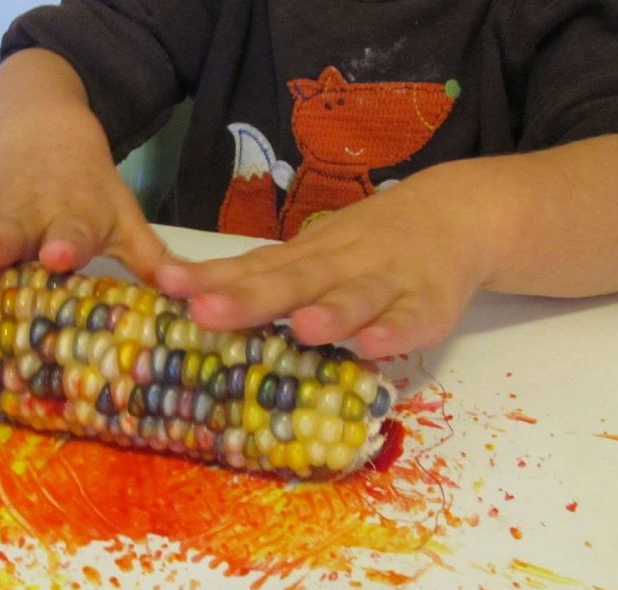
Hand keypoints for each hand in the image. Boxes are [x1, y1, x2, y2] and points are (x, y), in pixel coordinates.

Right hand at [0, 116, 171, 282]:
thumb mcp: (123, 219)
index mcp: (73, 219)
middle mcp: (30, 214)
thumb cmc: (92, 193)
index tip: (58, 258)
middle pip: (11, 230)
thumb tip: (190, 296)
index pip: (72, 234)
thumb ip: (149, 258)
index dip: (66, 246)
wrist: (51, 134)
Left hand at [154, 163, 496, 357]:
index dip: (207, 277)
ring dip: (331, 314)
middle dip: (248, 299)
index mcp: (303, 258)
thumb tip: (179, 295)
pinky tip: (376, 347)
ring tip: (302, 328)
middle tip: (205, 311)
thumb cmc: (361, 246)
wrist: (455, 214)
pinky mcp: (429, 305)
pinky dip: (397, 332)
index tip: (163, 284)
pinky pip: (413, 320)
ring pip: (356, 298)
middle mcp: (338, 266)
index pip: (249, 267)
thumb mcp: (304, 256)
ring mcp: (385, 283)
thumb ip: (253, 279)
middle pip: (292, 281)